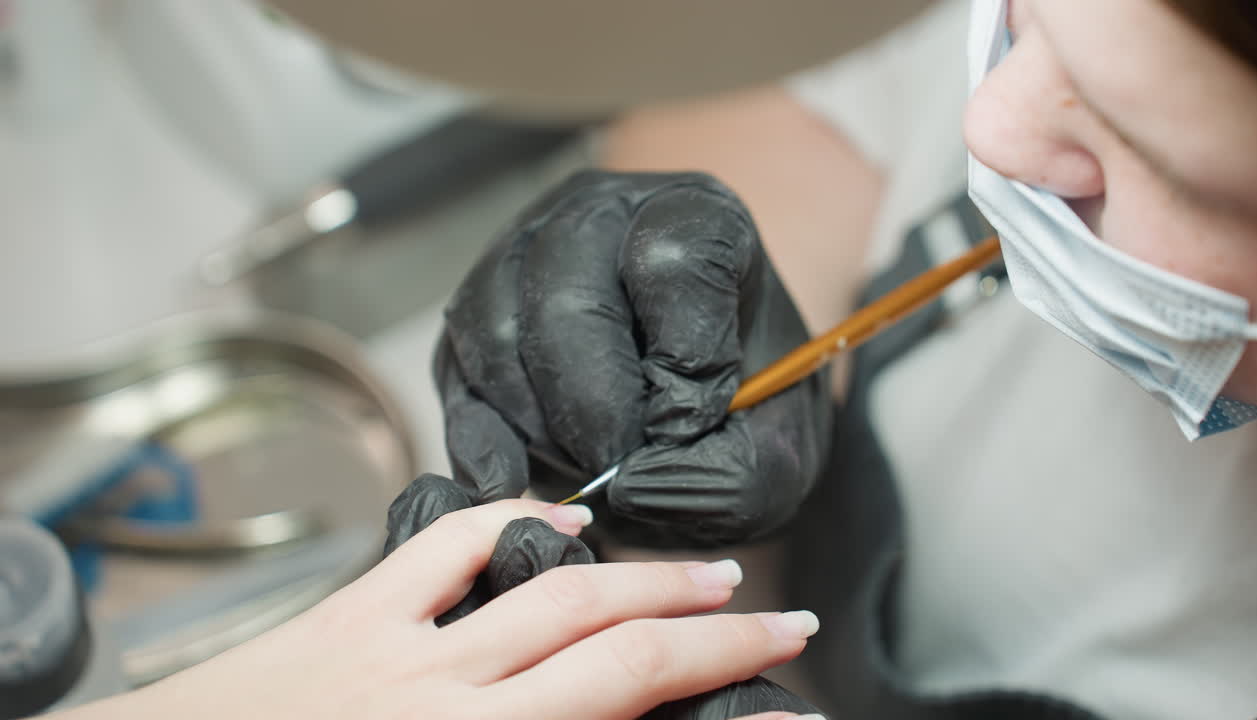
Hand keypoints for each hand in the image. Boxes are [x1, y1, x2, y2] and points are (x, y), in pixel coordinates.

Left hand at [384, 474, 827, 719]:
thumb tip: (597, 717)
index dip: (728, 711)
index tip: (785, 713)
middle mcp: (455, 719)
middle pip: (624, 659)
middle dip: (721, 638)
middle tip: (783, 624)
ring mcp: (404, 659)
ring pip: (560, 596)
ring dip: (650, 580)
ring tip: (710, 576)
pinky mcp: (352, 616)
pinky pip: (450, 548)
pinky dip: (518, 521)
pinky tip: (563, 521)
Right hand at [434, 170, 833, 545]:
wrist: (698, 420)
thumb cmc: (744, 419)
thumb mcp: (777, 459)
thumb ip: (728, 478)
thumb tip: (628, 483)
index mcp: (698, 214)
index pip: (673, 261)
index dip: (684, 361)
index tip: (697, 422)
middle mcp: (599, 213)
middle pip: (566, 301)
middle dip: (596, 411)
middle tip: (627, 470)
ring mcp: (520, 252)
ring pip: (496, 333)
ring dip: (541, 427)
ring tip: (588, 469)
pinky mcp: (470, 313)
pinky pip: (457, 375)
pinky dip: (484, 443)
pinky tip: (516, 486)